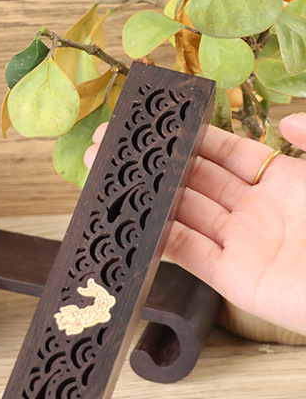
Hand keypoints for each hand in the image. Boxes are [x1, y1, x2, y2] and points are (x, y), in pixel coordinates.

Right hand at [84, 113, 305, 336]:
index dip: (191, 136)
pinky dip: (158, 236)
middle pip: (194, 179)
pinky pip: (185, 252)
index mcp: (283, 183)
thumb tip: (284, 121)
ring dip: (147, 195)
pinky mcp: (229, 277)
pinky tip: (134, 218)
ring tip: (112, 179)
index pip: (226, 152)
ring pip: (182, 212)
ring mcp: (239, 244)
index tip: (158, 123)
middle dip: (155, 162)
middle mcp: (255, 211)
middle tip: (115, 148)